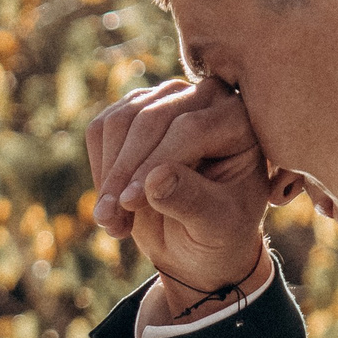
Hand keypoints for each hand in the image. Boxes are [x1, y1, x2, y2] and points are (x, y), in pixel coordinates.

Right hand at [87, 77, 296, 310]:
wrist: (198, 238)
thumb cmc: (220, 232)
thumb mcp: (216, 226)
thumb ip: (192, 202)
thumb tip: (155, 180)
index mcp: (238, 121)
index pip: (190, 129)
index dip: (155, 163)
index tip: (129, 203)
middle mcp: (204, 99)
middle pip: (150, 119)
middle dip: (125, 171)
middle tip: (111, 219)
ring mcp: (165, 99)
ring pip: (119, 122)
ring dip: (108, 175)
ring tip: (111, 221)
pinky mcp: (133, 111)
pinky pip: (101, 130)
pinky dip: (99, 171)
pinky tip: (110, 206)